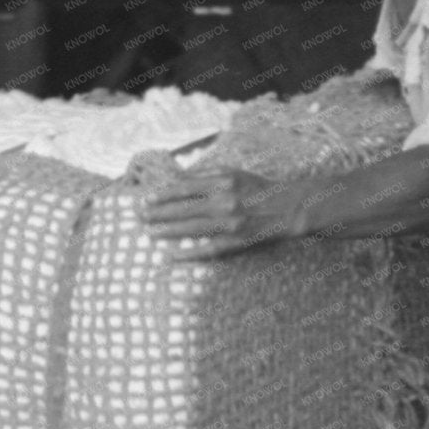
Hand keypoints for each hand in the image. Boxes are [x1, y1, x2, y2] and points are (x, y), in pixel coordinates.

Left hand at [137, 170, 298, 261]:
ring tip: (149, 233)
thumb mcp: (233, 172)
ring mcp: (231, 222)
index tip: (145, 198)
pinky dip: (189, 253)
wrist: (290, 206)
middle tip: (139, 216)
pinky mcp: (237, 240)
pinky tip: (172, 256)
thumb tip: (176, 180)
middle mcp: (225, 200)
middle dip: (158, 213)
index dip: (162, 194)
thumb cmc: (258, 188)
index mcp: (222, 180)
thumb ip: (205, 175)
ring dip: (168, 231)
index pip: (184, 187)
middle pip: (184, 208)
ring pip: (192, 228)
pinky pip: (209, 249)